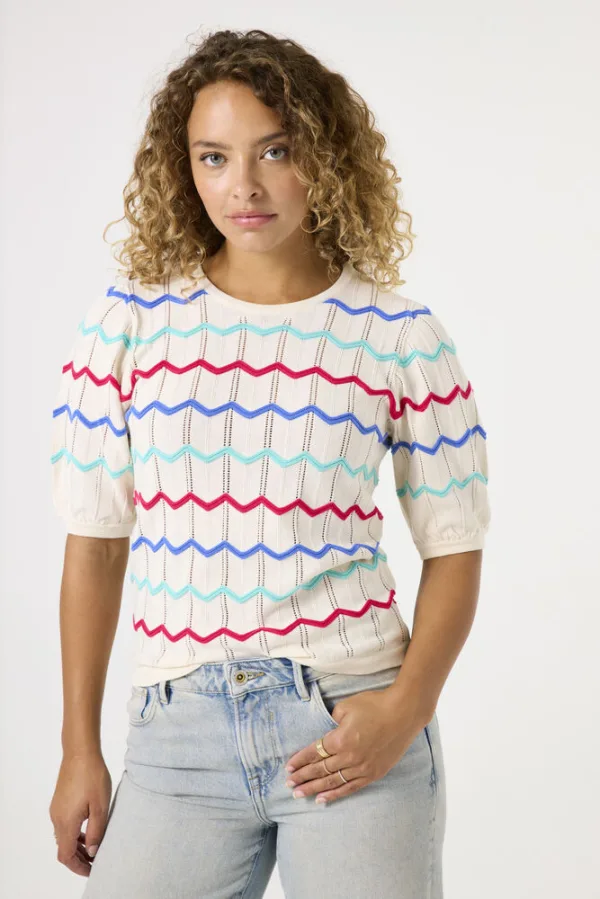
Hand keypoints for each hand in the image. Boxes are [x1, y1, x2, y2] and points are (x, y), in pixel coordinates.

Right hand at [49, 752, 111, 876]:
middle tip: (96, 861)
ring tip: (95, 846)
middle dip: (79, 858)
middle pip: (63, 848)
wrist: (80, 751)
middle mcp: (57, 818)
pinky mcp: (59, 801)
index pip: (66, 855)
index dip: (78, 867)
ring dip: (77, 846)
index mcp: (66, 822)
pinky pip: (64, 825)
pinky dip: (75, 833)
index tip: (92, 870)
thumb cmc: (93, 776)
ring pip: (63, 836)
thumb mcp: (100, 806)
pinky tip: (89, 829)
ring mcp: (56, 809)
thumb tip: (93, 852)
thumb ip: (97, 831)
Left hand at [284, 686, 426, 804]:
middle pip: (320, 770)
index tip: (288, 767)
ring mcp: (362, 768)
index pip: (314, 753)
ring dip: (314, 788)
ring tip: (299, 794)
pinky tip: (323, 799)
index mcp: (340, 739)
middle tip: (289, 785)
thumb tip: (327, 731)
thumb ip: (332, 720)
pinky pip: (350, 787)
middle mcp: (349, 757)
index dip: (300, 760)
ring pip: (332, 782)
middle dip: (302, 777)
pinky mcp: (374, 773)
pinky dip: (335, 794)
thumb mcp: (347, 706)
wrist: (404, 712)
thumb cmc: (375, 705)